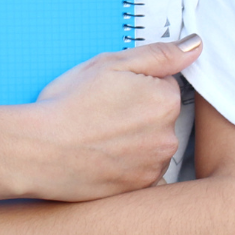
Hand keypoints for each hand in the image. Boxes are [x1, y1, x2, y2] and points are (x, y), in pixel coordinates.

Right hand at [20, 36, 201, 201]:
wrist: (39, 151)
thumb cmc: (70, 104)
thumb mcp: (111, 64)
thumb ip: (159, 54)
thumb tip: (195, 45)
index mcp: (166, 100)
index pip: (164, 85)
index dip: (136, 85)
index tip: (111, 91)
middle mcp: (168, 137)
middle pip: (160, 116)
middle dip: (138, 112)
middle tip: (101, 113)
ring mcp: (154, 167)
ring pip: (151, 144)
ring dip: (134, 141)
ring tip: (98, 137)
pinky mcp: (138, 189)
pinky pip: (141, 171)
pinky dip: (127, 165)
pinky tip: (102, 157)